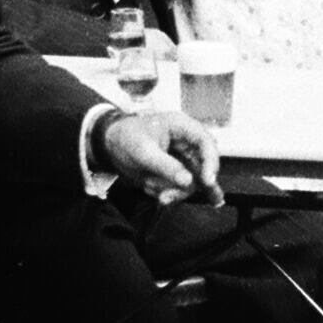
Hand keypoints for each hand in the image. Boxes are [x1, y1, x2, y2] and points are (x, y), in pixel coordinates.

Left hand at [101, 108, 221, 204]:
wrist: (110, 145)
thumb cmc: (126, 137)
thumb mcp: (143, 152)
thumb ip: (166, 166)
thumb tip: (187, 180)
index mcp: (181, 127)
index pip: (206, 143)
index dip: (211, 162)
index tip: (207, 181)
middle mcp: (186, 143)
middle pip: (202, 167)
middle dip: (186, 184)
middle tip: (168, 195)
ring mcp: (182, 159)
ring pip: (191, 182)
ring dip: (173, 190)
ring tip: (151, 187)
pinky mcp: (176, 172)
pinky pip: (181, 188)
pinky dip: (169, 194)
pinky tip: (159, 194)